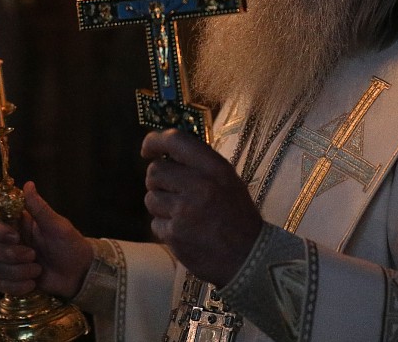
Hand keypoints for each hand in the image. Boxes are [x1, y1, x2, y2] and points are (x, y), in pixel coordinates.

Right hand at [0, 181, 92, 297]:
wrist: (79, 273)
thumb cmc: (70, 244)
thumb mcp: (58, 225)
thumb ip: (40, 207)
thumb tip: (28, 184)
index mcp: (18, 222)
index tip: (15, 237)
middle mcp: (9, 240)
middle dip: (10, 254)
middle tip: (33, 255)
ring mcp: (9, 260)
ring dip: (16, 272)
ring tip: (38, 270)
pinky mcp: (11, 279)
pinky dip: (15, 286)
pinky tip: (32, 284)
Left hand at [141, 129, 261, 286]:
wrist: (249, 258)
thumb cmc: (237, 216)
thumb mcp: (228, 180)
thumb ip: (199, 164)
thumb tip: (164, 152)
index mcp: (215, 168)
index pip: (175, 140)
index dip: (155, 141)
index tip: (147, 149)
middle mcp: (199, 185)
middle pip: (155, 170)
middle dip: (158, 181)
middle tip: (172, 191)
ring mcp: (185, 210)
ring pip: (151, 198)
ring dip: (161, 205)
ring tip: (182, 214)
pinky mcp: (174, 234)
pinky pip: (155, 223)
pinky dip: (165, 228)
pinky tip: (184, 232)